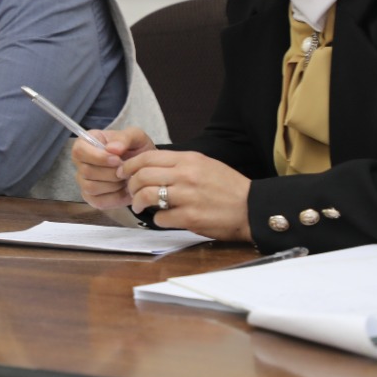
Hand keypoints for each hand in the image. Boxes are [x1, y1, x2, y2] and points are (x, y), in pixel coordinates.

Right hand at [70, 126, 155, 209]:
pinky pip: (99, 201)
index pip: (79, 151)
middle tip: (126, 171)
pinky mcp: (92, 198)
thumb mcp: (135, 137)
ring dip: (113, 185)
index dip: (98, 157)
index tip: (117, 159)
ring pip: (91, 187)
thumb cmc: (135, 149)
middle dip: (110, 173)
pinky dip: (115, 197)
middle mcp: (80, 163)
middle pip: (86, 171)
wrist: (144, 168)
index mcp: (86, 143)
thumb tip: (112, 149)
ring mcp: (84, 182)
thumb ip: (124, 138)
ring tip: (126, 179)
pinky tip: (125, 190)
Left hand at [123, 149, 252, 241]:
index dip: (130, 165)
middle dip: (131, 185)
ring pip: (147, 195)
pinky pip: (161, 218)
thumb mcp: (205, 164)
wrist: (252, 208)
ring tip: (139, 206)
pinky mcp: (190, 218)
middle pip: (142, 176)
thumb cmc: (228, 187)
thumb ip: (179, 163)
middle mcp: (186, 175)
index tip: (124, 172)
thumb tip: (151, 167)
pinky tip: (163, 218)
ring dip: (138, 202)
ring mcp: (187, 197)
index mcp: (189, 159)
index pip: (147, 157)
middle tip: (131, 192)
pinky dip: (157, 219)